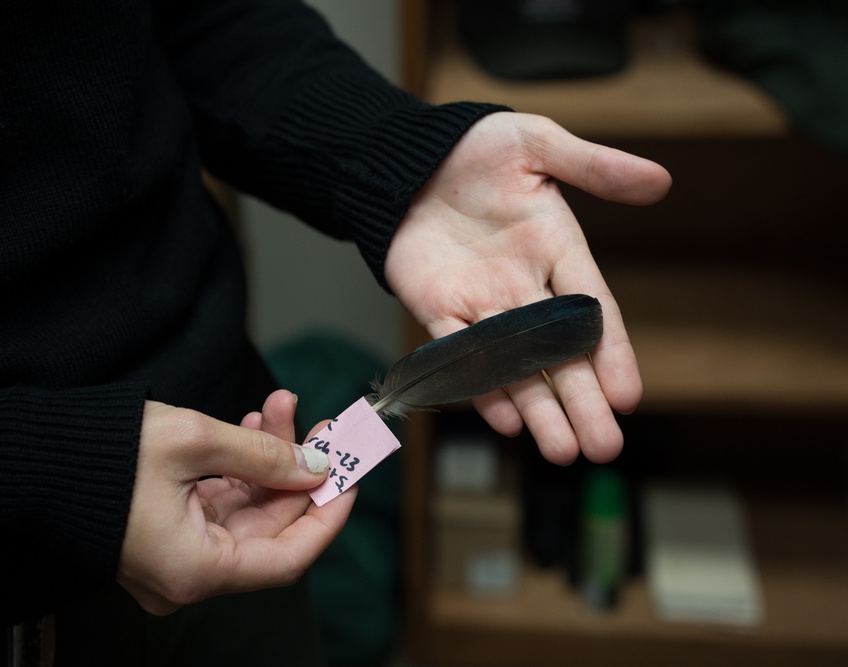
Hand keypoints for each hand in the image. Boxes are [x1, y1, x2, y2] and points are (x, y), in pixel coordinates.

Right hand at [117, 390, 355, 614]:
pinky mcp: (164, 532)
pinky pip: (218, 504)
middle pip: (268, 529)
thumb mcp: (193, 441)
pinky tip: (252, 427)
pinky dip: (239, 468)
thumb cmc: (96, 454)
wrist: (26, 456)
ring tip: (279, 408)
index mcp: (194, 569)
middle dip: (298, 471)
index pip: (289, 557)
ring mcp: (174, 555)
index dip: (328, 514)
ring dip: (268, 460)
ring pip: (246, 510)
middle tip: (318, 426)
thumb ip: (265, 455)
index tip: (349, 476)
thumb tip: (315, 466)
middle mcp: (186, 574)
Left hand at [386, 112, 670, 464]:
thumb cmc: (477, 147)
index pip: (592, 310)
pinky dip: (479, 385)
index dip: (611, 353)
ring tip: (561, 451)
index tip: (628, 395)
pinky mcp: (436, 307)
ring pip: (514, 366)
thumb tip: (661, 181)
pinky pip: (459, 352)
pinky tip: (505, 420)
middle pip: (557, 354)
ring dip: (537, 409)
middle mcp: (523, 286)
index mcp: (556, 248)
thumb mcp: (538, 144)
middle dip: (580, 401)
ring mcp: (480, 302)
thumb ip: (593, 167)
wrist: (409, 156)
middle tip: (603, 447)